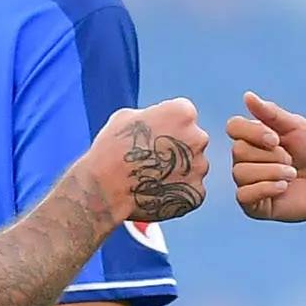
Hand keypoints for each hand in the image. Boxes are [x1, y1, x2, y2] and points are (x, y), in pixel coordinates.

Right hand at [88, 98, 207, 225]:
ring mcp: (200, 168)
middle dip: (178, 147)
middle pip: (193, 140)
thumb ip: (153, 116)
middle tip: (153, 158)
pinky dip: (178, 192)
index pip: (183, 114)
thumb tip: (162, 122)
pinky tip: (157, 192)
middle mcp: (198, 138)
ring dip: (179, 170)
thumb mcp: (127, 117)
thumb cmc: (112, 148)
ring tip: (152, 177)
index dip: (166, 124)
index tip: (152, 134)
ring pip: (194, 166)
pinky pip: (190, 190)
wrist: (106, 189)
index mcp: (183, 112)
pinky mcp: (197, 193)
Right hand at [227, 91, 305, 227]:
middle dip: (270, 154)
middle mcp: (246, 161)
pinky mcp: (254, 207)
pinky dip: (265, 188)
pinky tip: (284, 188)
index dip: (252, 132)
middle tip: (291, 160)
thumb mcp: (297, 128)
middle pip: (238, 150)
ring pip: (240, 173)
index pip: (233, 127)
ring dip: (272, 171)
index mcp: (253, 139)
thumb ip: (271, 113)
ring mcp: (249, 184)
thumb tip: (247, 96)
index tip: (276, 138)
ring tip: (292, 174)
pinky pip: (243, 195)